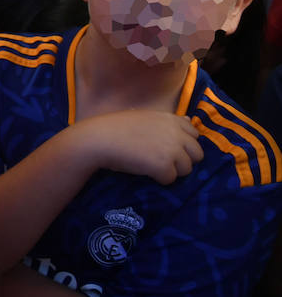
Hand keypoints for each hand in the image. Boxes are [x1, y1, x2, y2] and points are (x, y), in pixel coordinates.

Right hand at [71, 110, 202, 183]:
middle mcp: (176, 133)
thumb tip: (189, 120)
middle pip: (197, 154)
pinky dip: (159, 179)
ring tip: (151, 167)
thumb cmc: (115, 127)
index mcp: (171, 119)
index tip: (167, 148)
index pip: (195, 134)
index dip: (184, 144)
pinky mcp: (164, 166)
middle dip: (183, 160)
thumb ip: (168, 121)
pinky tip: (145, 172)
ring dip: (172, 171)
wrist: (98, 139)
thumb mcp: (144, 118)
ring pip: (187, 169)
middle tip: (162, 161)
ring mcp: (172, 150)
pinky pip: (171, 179)